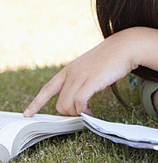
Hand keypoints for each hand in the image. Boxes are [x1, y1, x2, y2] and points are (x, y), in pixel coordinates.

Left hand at [24, 31, 140, 116]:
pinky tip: (91, 114)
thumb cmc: (111, 58)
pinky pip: (79, 103)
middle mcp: (71, 73)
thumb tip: (79, 97)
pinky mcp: (91, 81)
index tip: (28, 113)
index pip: (48, 88)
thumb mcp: (90, 67)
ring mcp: (80, 76)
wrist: (125, 47)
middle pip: (59, 103)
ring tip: (88, 115)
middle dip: (68, 114)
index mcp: (69, 69)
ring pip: (67, 105)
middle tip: (81, 115)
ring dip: (77, 114)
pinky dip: (84, 112)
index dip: (37, 102)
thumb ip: (82, 79)